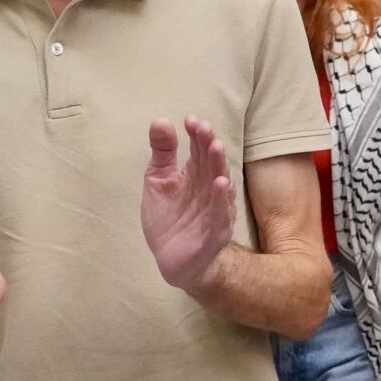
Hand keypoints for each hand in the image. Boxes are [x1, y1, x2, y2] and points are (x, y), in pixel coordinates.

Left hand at [141, 115, 235, 292]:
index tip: (190, 120)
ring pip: (219, 185)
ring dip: (218, 166)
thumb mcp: (158, 181)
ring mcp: (215, 210)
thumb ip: (162, 153)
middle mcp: (209, 189)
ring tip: (215, 148)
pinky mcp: (215, 232)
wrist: (173, 260)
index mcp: (195, 175)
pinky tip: (220, 184)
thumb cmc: (169, 218)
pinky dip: (221, 200)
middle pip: (211, 164)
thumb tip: (160, 120)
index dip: (197, 135)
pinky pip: (220, 214)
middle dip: (208, 145)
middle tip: (204, 128)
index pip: (199, 150)